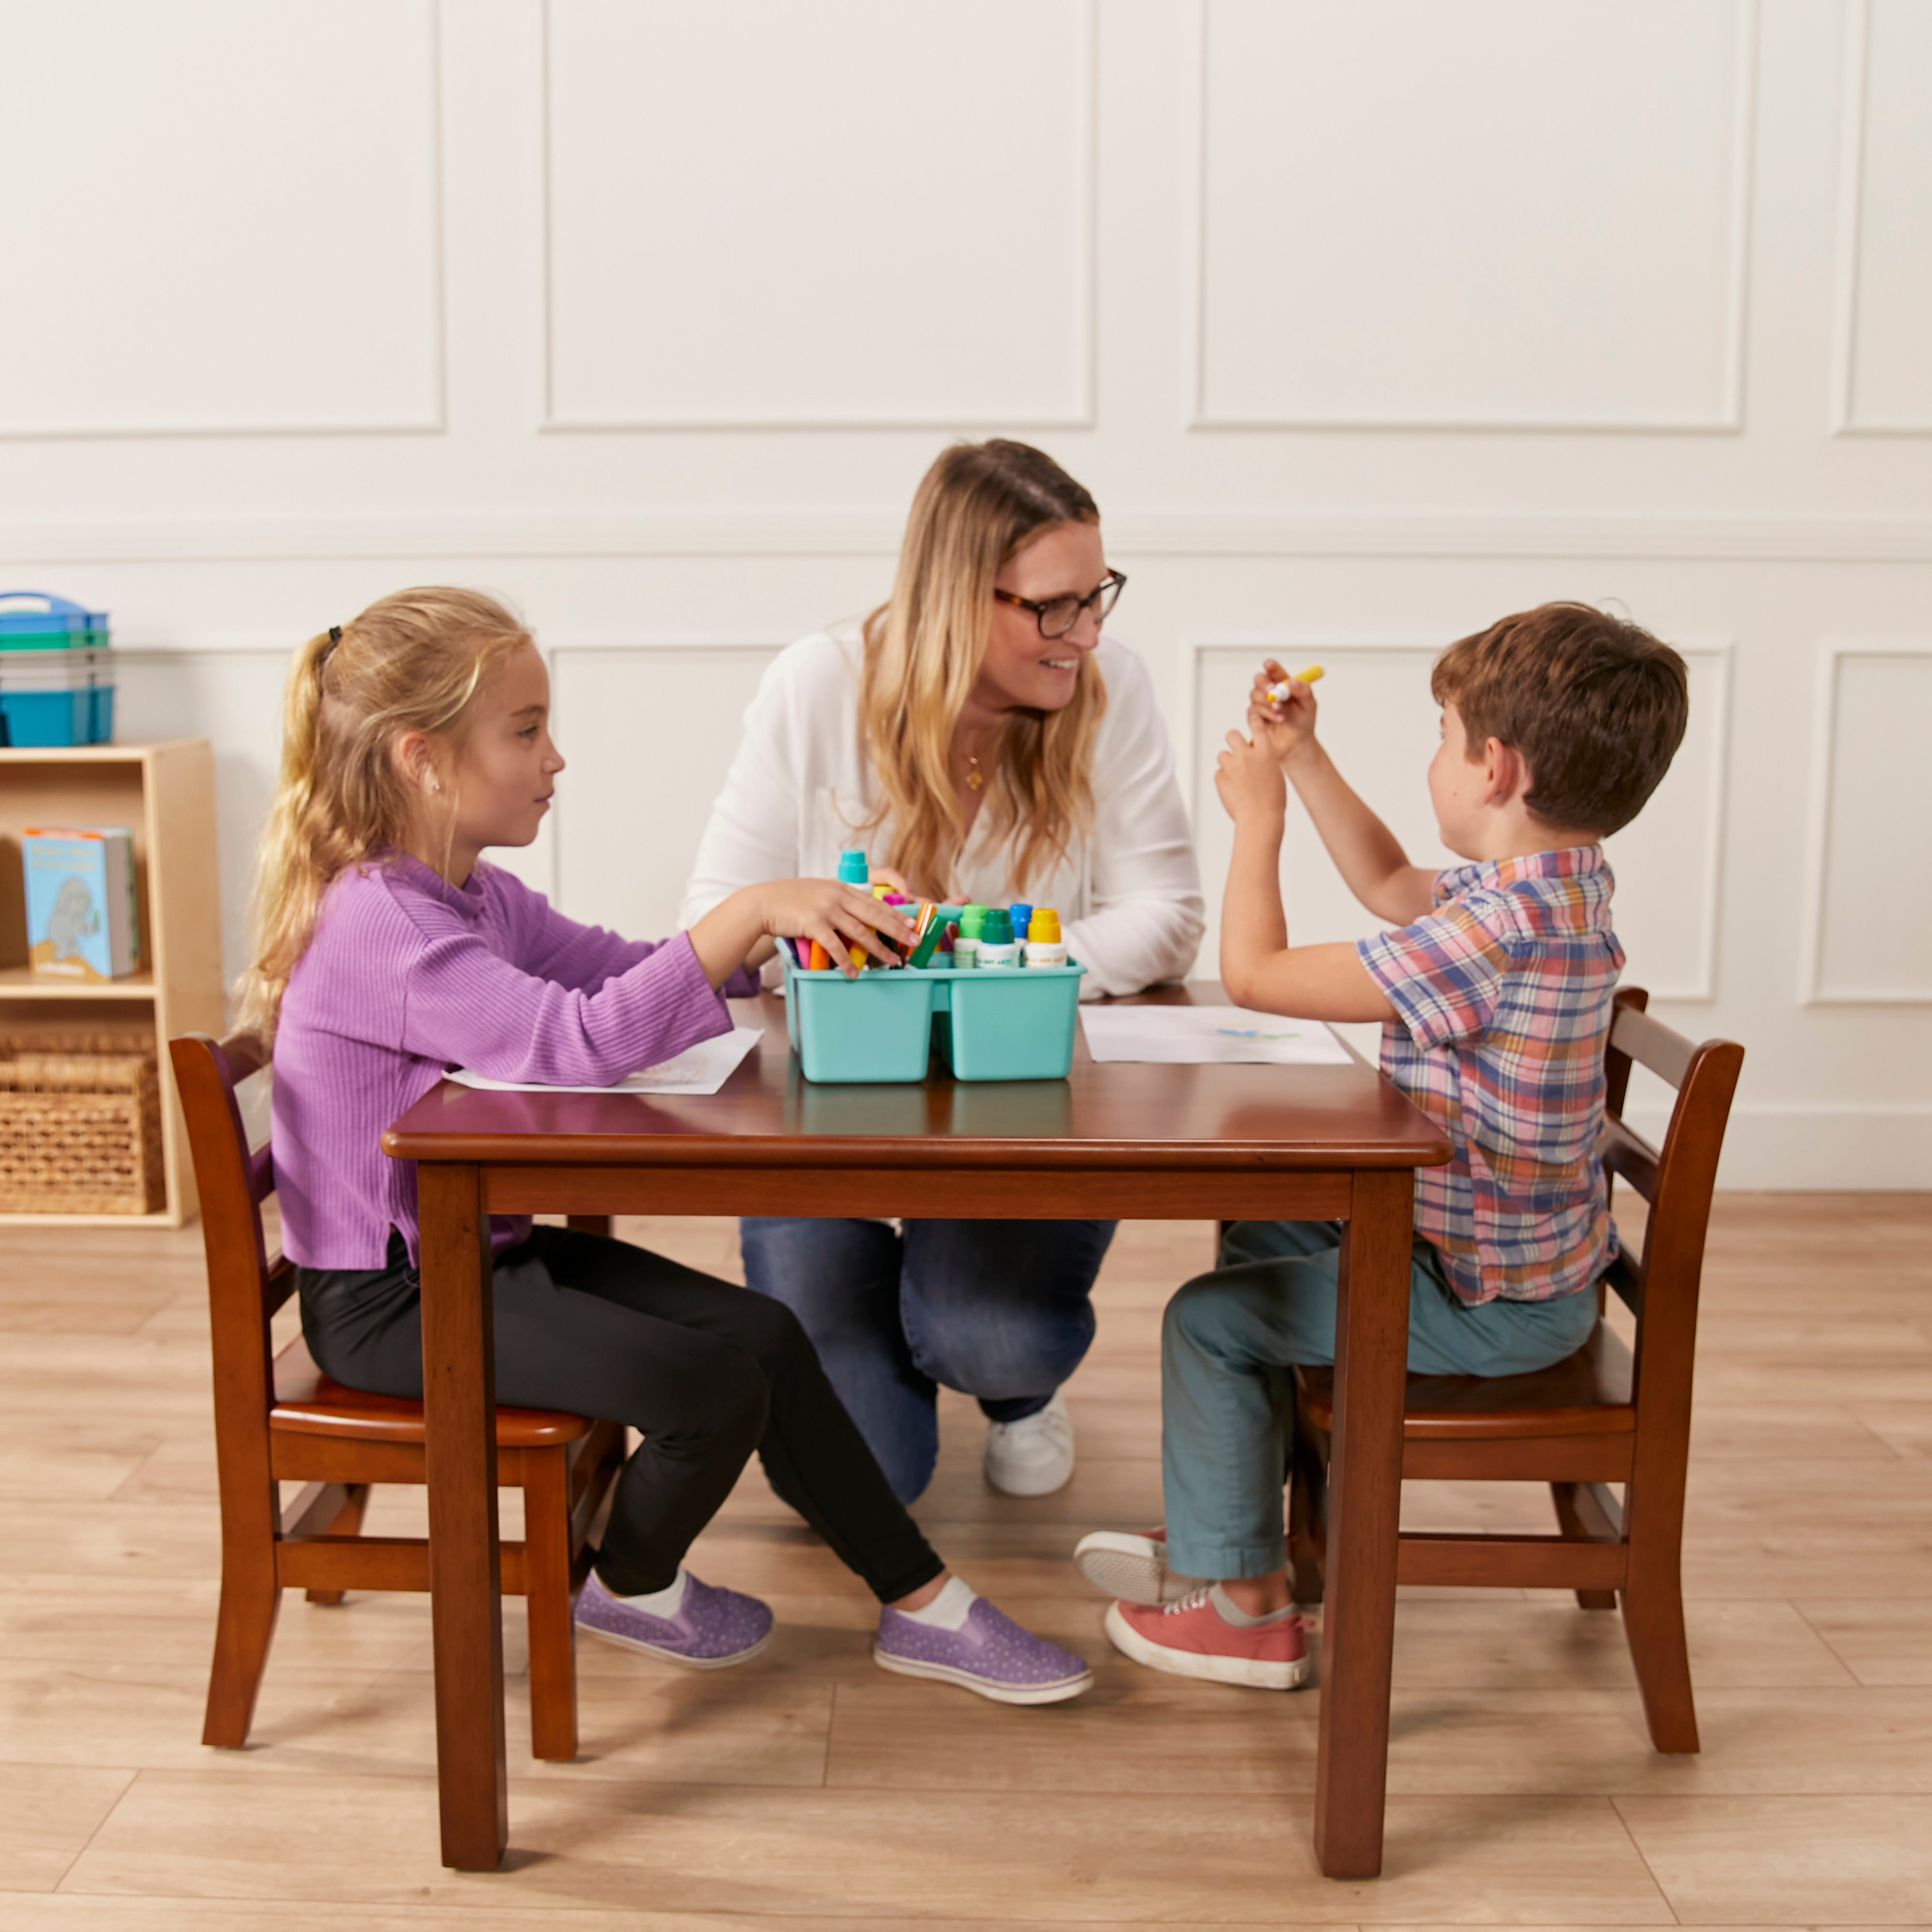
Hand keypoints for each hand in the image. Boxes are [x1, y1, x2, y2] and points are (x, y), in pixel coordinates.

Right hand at [759, 878, 915, 976]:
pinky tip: (854, 973)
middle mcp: (838, 897)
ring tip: (892, 961)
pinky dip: (846, 961)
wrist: (764, 901)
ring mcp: (826, 909)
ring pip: (860, 931)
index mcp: (842, 888)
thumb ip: (839, 901)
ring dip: (878, 948)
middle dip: (897, 929)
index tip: (912, 923)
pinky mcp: (813, 923)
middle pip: (875, 915)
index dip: (895, 913)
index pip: (875, 902)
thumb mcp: (820, 893)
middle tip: (914, 941)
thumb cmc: (791, 900)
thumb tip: (857, 917)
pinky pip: (835, 946)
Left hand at [1214, 728, 1287, 825]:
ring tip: (1237, 778)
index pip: (1257, 726)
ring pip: (1222, 755)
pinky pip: (1219, 772)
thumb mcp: (1275, 774)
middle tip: (1236, 750)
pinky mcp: (1220, 777)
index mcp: (1265, 752)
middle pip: (1232, 734)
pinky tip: (1233, 790)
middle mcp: (1247, 754)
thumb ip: (1263, 760)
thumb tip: (1251, 753)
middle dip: (1233, 740)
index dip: (1253, 721)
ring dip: (1227, 763)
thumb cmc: (1273, 800)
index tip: (1252, 720)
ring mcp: (1232, 765)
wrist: (1260, 818)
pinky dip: (1224, 779)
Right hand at [1249, 659, 1318, 764]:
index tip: (1269, 665)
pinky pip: (1254, 711)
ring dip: (1267, 702)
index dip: (1271, 666)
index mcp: (1283, 683)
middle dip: (1264, 684)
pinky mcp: (1255, 717)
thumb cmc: (1303, 721)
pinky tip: (1279, 719)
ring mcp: (1261, 703)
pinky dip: (1267, 714)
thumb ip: (1303, 690)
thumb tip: (1291, 681)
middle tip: (1272, 691)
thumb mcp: (1309, 704)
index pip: (1274, 670)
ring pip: (1255, 695)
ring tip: (1281, 712)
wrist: (1297, 743)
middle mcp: (1270, 691)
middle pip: (1258, 679)